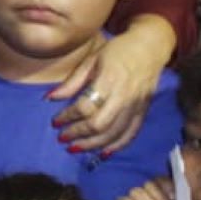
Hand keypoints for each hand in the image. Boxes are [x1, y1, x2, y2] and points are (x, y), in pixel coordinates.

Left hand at [51, 28, 164, 154]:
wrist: (151, 47)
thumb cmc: (118, 51)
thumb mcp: (91, 59)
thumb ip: (72, 82)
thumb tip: (49, 99)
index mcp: (109, 79)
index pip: (85, 106)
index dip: (68, 117)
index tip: (55, 122)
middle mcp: (124, 95)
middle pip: (100, 124)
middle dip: (78, 134)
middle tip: (62, 139)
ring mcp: (136, 105)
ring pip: (114, 133)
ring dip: (93, 144)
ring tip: (76, 148)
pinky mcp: (144, 111)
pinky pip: (131, 133)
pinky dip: (117, 145)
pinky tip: (103, 153)